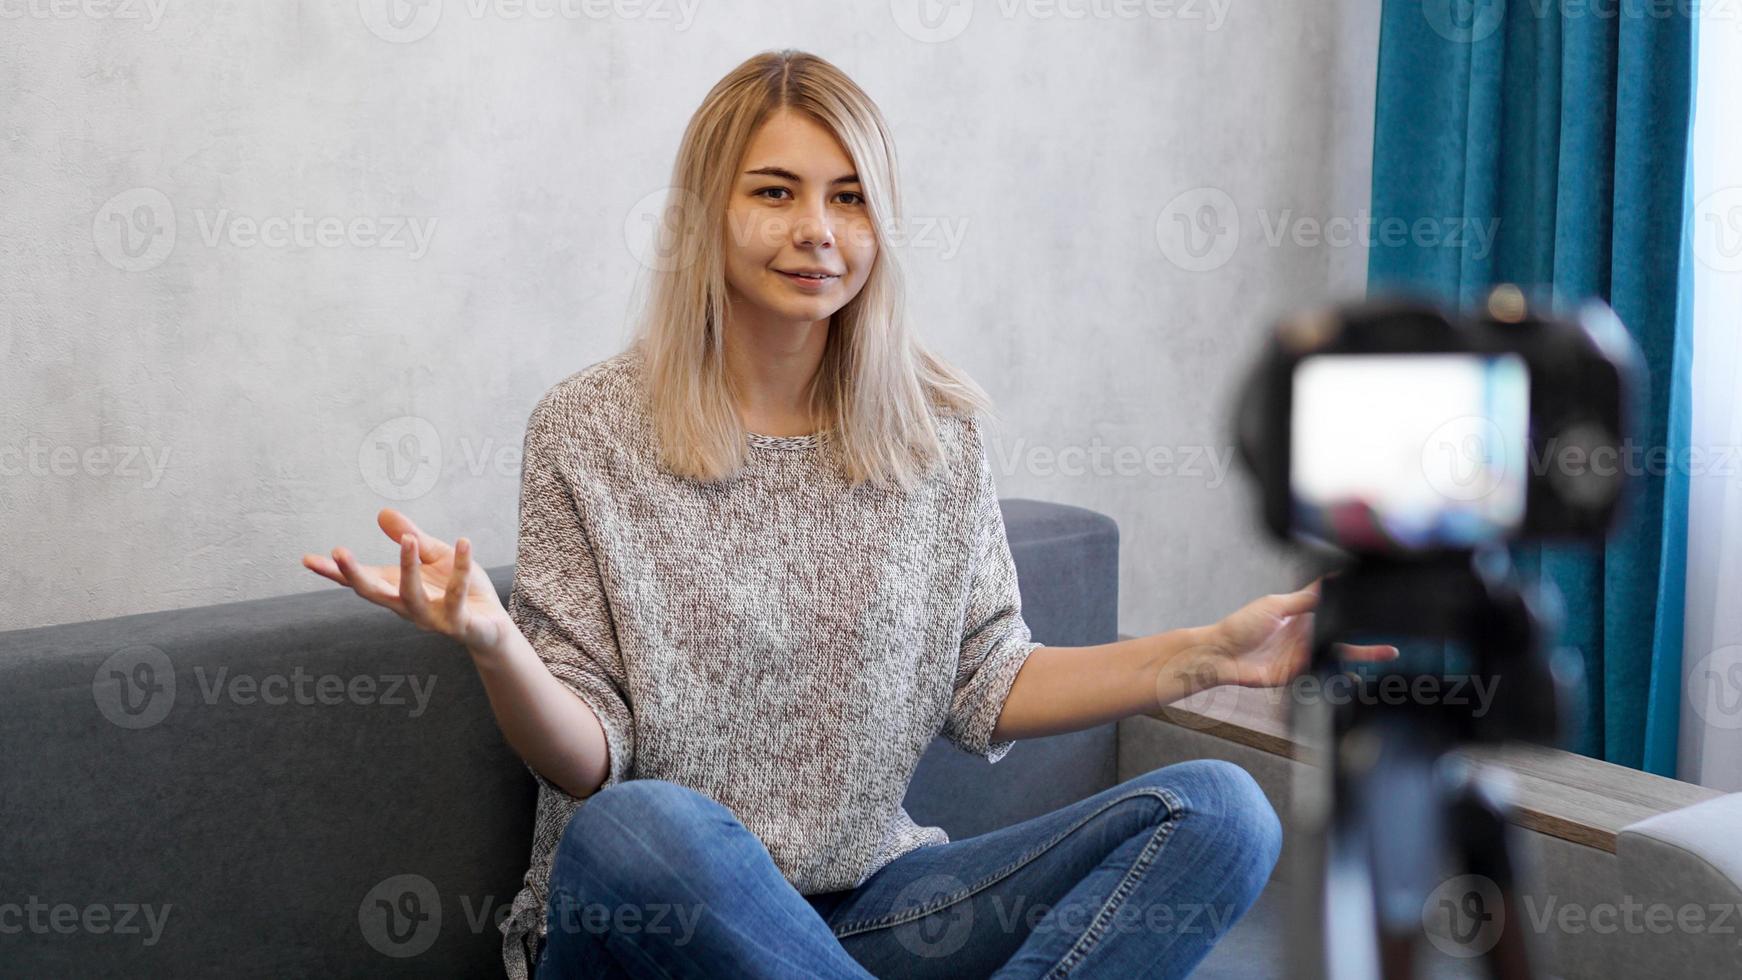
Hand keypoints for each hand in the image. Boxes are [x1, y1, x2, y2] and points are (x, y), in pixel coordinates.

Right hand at [301, 508, 512, 652]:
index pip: (360, 581)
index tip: (307, 559)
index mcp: (397, 591)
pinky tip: (463, 543)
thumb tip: (382, 513)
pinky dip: (460, 567)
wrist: (492, 625)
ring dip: (407, 568)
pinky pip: (456, 595)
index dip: (334, 572)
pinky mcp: (458, 623)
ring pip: (411, 597)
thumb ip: (411, 539)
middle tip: (337, 553)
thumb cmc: (460, 591)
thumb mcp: (434, 557)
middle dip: (354, 575)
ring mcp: (431, 618)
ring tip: (407, 539)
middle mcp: (408, 607)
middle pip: (374, 593)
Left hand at [1206, 578, 1398, 688]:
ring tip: (1387, 653)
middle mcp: (1306, 633)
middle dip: (1368, 634)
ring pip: (1339, 653)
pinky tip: (1358, 677)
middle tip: (1393, 634)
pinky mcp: (1298, 672)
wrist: (1220, 654)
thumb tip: (1330, 583)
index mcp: (1301, 613)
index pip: (1332, 605)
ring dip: (1363, 654)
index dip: (1352, 602)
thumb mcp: (1274, 606)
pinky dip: (1342, 675)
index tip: (1376, 596)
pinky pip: (1325, 673)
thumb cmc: (1241, 625)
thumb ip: (1304, 599)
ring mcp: (1304, 653)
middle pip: (1343, 633)